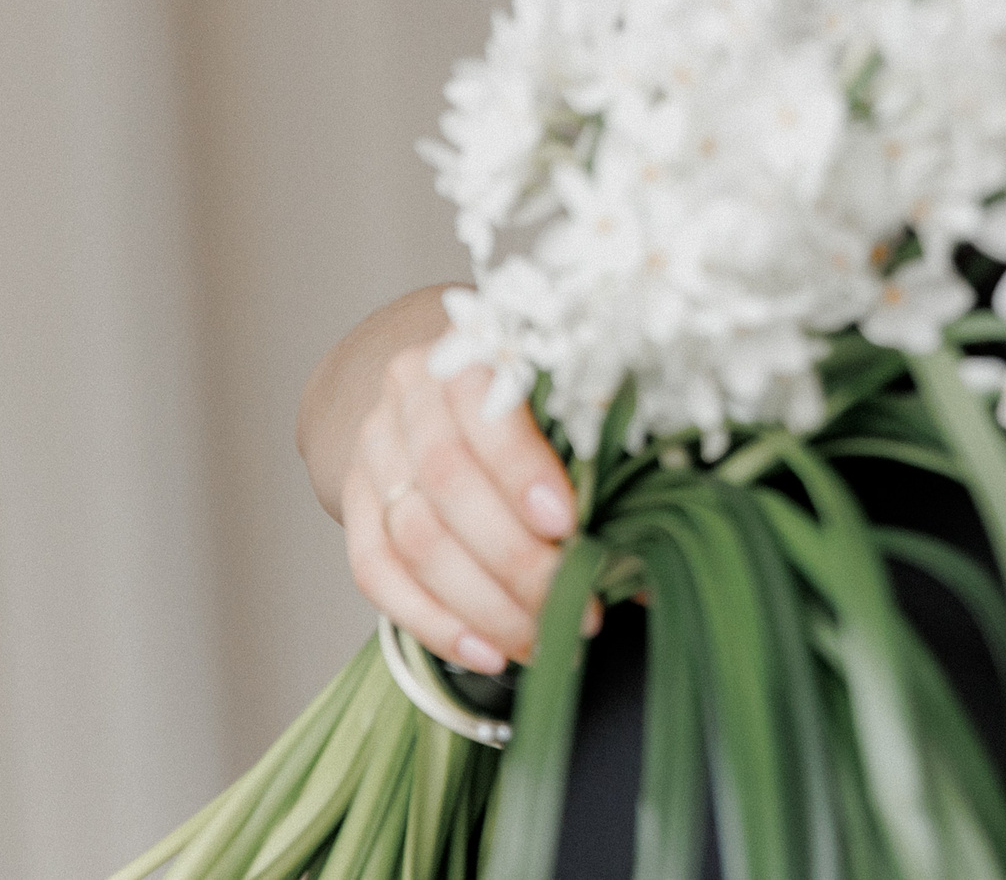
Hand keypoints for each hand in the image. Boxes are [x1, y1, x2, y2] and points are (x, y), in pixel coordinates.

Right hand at [339, 329, 585, 674]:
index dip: (522, 471)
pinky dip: (433, 622)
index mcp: (471, 353)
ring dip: (483, 604)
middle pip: (446, 483)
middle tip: (575, 608)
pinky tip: (488, 651)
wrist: (451, 396)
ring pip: (412, 537)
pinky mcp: (354, 504)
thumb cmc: (540, 406)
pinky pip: (376, 573)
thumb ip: (607, 462)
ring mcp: (374, 451)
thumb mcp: (575, 410)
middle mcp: (409, 397)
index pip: (483, 410)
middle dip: (514, 560)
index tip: (568, 526)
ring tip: (543, 643)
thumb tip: (651, 550)